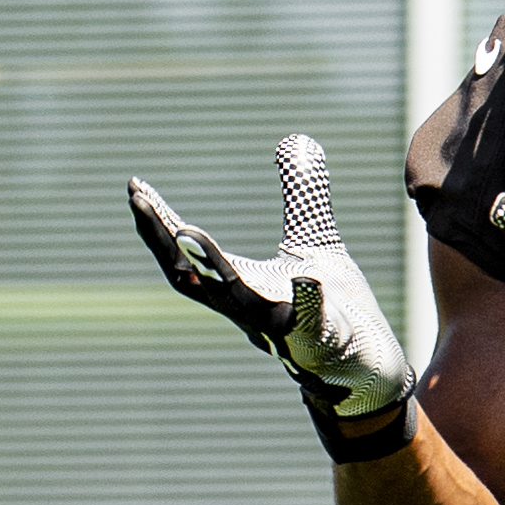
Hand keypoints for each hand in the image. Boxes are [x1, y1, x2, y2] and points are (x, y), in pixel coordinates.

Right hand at [130, 134, 414, 417]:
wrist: (369, 365)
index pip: (185, 254)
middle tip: (139, 203)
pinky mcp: (324, 343)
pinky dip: (307, 304)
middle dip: (164, 241)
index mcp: (239, 284)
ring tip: (189, 232)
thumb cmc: (335, 306)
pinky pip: (312, 326)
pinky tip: (307, 278)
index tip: (134, 187)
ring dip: (214, 270)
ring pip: (242, 304)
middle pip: (194, 278)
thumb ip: (301, 192)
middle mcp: (250, 310)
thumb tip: (295, 139)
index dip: (158, 222)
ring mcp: (284, 330)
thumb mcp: (313, 239)